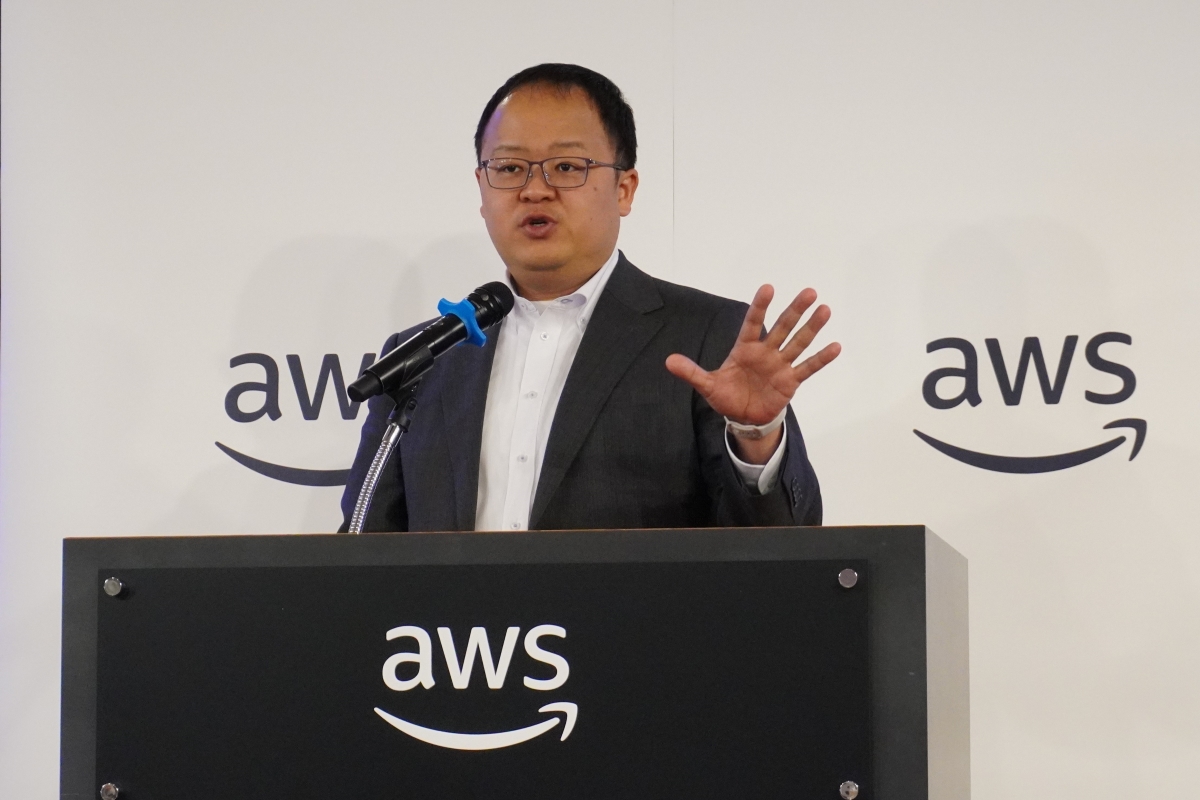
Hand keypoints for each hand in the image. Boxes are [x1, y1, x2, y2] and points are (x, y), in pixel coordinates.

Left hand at [665, 286, 840, 462]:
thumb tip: (668, 361)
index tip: (768, 288)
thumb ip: (691, 372)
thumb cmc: (726, 395)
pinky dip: (821, 358)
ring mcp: (780, 365)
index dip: (760, 307)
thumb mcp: (707, 385)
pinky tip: (835, 346)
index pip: (753, 323)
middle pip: (782, 327)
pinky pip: (808, 368)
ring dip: (812, 327)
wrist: (743, 416)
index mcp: (745, 348)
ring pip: (798, 343)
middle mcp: (765, 352)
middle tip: (809, 291)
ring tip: (825, 309)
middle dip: (794, 310)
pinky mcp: (791, 381)